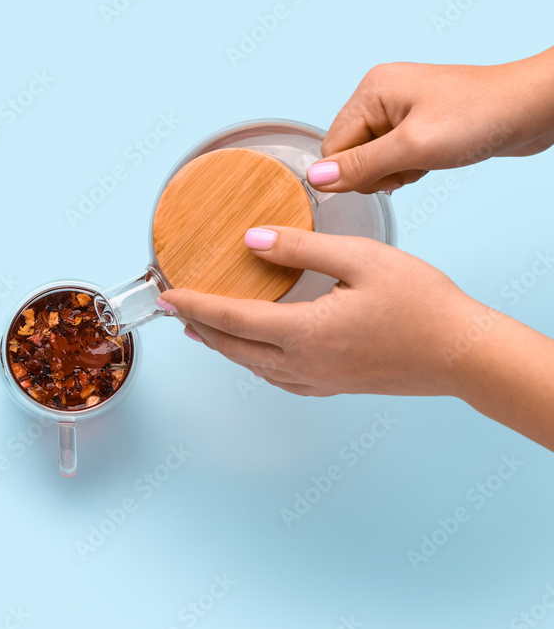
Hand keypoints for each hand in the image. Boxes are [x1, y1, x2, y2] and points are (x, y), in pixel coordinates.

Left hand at [158, 226, 485, 397]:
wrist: (463, 354)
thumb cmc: (421, 303)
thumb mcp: (361, 260)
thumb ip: (302, 249)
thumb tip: (253, 241)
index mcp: (304, 333)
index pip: (231, 319)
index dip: (194, 306)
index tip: (166, 296)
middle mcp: (303, 364)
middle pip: (233, 347)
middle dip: (199, 327)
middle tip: (173, 310)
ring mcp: (318, 381)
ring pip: (252, 366)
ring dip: (223, 346)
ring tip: (203, 329)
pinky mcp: (334, 387)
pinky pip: (278, 378)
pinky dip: (253, 362)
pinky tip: (255, 353)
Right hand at [306, 49, 553, 193]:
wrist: (532, 109)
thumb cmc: (480, 117)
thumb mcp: (412, 148)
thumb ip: (360, 166)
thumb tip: (316, 180)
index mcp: (371, 90)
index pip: (333, 146)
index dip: (354, 172)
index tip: (390, 173)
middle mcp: (380, 95)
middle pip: (350, 152)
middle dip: (377, 171)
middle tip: (412, 165)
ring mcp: (399, 107)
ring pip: (371, 158)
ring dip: (395, 171)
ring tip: (425, 161)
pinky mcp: (417, 121)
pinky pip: (393, 155)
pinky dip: (408, 166)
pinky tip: (430, 161)